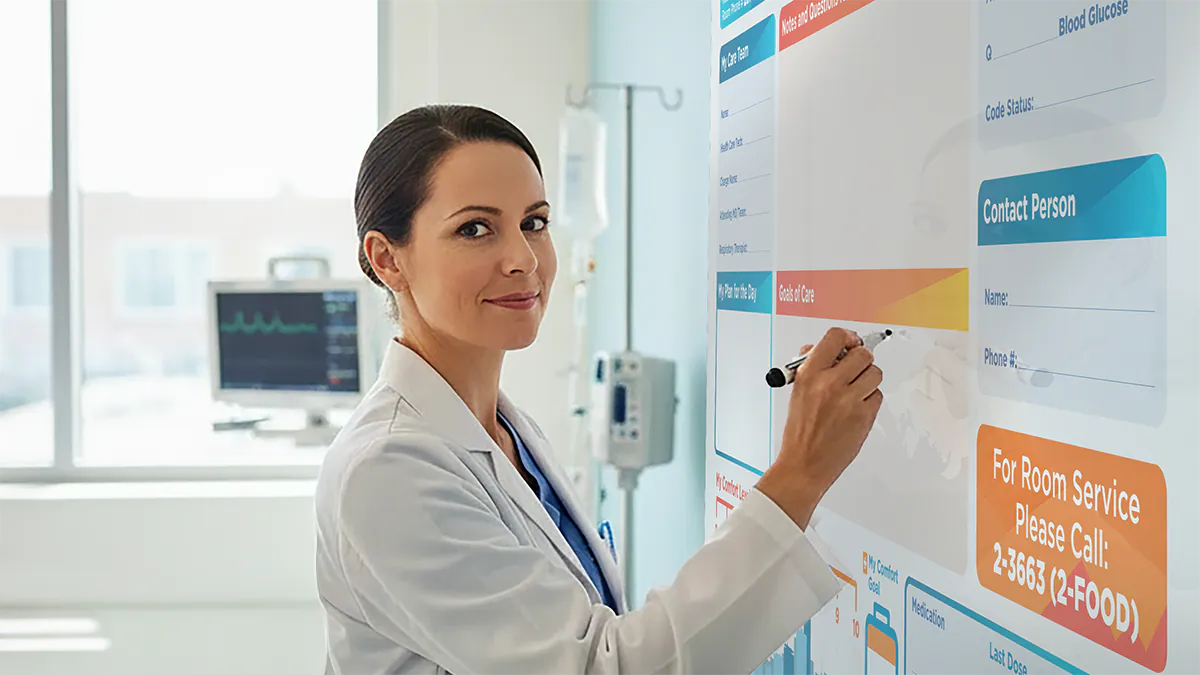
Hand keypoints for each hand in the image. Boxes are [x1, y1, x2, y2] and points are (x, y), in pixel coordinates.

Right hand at [756, 327, 883, 528]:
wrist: (805, 464)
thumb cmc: (799, 431)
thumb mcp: (797, 391)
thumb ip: (811, 366)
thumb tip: (822, 348)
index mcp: (809, 374)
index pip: (836, 337)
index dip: (847, 337)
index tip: (849, 342)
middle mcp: (831, 384)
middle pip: (863, 354)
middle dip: (860, 360)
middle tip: (854, 368)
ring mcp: (850, 400)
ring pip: (875, 373)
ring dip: (868, 379)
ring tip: (855, 389)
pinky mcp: (865, 416)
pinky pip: (878, 396)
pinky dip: (870, 399)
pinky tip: (856, 407)